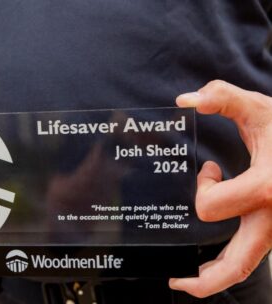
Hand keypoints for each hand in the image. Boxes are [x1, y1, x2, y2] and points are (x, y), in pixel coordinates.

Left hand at [169, 80, 271, 297]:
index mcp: (267, 188)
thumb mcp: (262, 109)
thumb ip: (224, 98)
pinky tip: (217, 257)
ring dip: (218, 277)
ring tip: (192, 277)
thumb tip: (185, 99)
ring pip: (247, 266)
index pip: (211, 207)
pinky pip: (253, 254)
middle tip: (177, 280)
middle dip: (205, 279)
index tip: (209, 169)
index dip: (201, 188)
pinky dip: (233, 263)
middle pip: (237, 266)